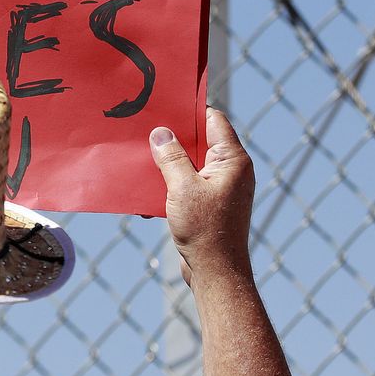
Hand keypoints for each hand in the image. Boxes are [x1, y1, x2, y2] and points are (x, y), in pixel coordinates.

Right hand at [149, 108, 254, 286]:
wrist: (217, 273)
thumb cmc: (205, 230)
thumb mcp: (182, 187)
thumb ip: (171, 157)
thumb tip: (161, 132)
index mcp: (232, 160)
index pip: (213, 120)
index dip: (190, 109)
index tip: (165, 102)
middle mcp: (230, 170)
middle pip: (200, 140)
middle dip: (173, 136)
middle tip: (146, 126)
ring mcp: (220, 187)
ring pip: (190, 162)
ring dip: (168, 161)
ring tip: (142, 156)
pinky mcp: (209, 203)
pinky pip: (187, 182)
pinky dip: (170, 182)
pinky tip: (148, 189)